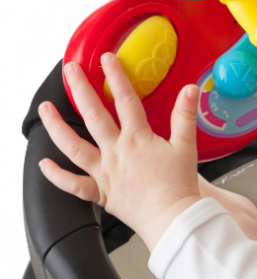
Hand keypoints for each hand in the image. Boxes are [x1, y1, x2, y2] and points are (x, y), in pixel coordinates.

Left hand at [38, 53, 202, 250]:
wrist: (172, 218)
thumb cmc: (179, 186)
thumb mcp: (187, 146)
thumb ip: (185, 116)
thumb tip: (190, 90)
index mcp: (138, 140)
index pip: (125, 101)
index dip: (116, 77)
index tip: (106, 60)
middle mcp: (116, 153)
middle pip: (94, 116)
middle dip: (80, 90)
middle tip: (70, 71)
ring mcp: (104, 172)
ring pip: (74, 147)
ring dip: (56, 128)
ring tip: (44, 111)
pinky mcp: (101, 192)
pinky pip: (73, 185)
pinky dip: (56, 175)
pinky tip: (44, 165)